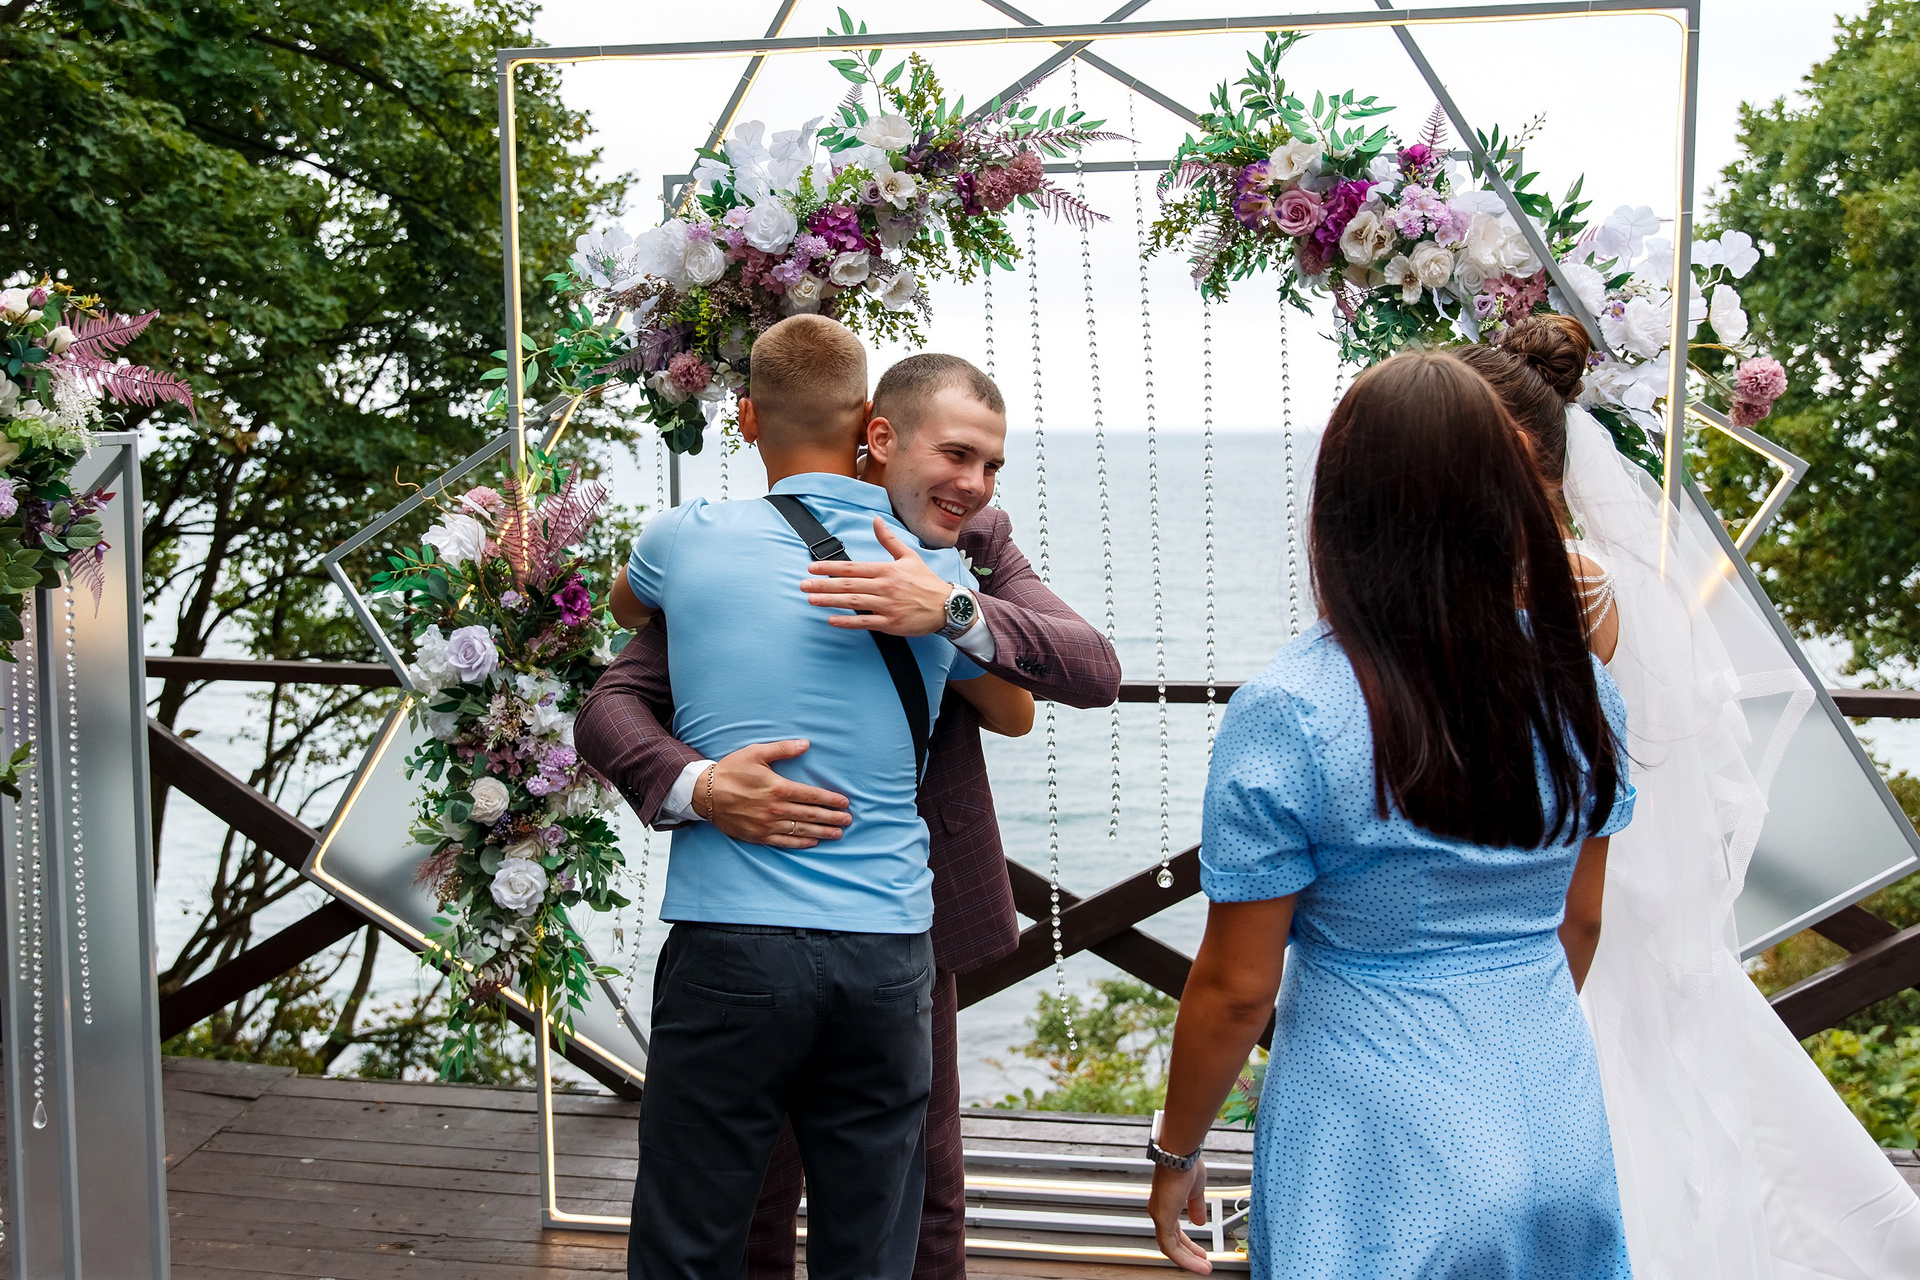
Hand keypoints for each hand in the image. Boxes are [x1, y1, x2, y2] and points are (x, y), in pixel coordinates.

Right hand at [705, 741, 850, 848]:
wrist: (704, 793)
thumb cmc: (731, 770)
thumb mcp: (756, 753)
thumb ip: (783, 749)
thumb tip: (806, 744)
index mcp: (778, 787)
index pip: (811, 796)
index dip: (831, 800)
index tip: (845, 802)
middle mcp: (775, 809)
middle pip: (810, 815)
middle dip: (832, 818)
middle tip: (848, 821)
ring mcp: (767, 825)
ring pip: (801, 831)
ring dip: (822, 833)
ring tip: (837, 834)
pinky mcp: (758, 836)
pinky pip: (784, 842)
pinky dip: (800, 843)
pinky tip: (812, 842)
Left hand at [801, 517, 955, 635]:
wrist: (947, 606)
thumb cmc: (926, 581)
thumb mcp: (909, 556)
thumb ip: (889, 540)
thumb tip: (875, 520)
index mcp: (886, 569)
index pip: (852, 567)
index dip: (830, 567)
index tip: (811, 568)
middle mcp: (885, 586)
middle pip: (848, 584)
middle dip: (823, 584)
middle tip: (802, 585)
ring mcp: (888, 606)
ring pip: (854, 602)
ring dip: (830, 601)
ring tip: (811, 600)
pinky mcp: (892, 624)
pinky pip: (866, 622)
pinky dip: (847, 622)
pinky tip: (832, 620)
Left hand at [1148, 1159, 1212, 1273]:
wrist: (1181, 1155)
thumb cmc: (1186, 1164)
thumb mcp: (1196, 1191)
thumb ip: (1196, 1208)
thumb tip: (1199, 1222)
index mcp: (1167, 1203)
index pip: (1175, 1231)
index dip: (1188, 1244)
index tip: (1200, 1252)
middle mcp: (1159, 1210)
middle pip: (1173, 1241)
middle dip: (1189, 1254)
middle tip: (1203, 1264)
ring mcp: (1159, 1215)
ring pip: (1171, 1248)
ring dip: (1189, 1260)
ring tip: (1204, 1269)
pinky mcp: (1162, 1219)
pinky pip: (1170, 1247)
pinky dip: (1184, 1258)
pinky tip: (1197, 1264)